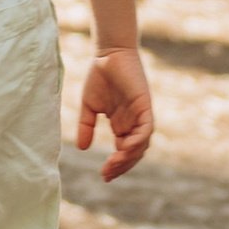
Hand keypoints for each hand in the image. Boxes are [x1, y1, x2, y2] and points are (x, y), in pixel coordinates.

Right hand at [76, 45, 154, 182]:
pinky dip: (138, 141)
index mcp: (122, 124)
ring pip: (141, 144)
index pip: (124, 151)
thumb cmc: (99, 76)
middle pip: (133, 152)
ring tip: (113, 164)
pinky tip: (125, 149)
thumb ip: (86, 126)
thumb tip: (82, 148)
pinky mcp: (145, 106)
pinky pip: (146, 129)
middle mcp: (133, 123)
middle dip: (122, 166)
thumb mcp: (89, 106)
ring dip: (129, 157)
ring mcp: (140, 115)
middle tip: (107, 174)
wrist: (108, 52)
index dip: (116, 165)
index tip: (103, 175)